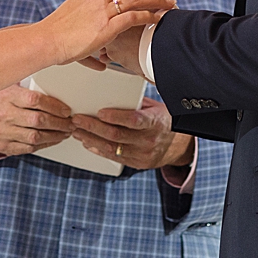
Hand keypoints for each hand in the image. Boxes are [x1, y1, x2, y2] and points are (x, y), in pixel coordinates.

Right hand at [0, 84, 74, 156]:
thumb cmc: (5, 104)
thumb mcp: (12, 89)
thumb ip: (31, 87)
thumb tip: (60, 86)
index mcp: (7, 96)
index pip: (34, 99)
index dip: (54, 106)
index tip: (66, 110)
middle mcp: (3, 114)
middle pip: (37, 120)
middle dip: (59, 123)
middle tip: (71, 122)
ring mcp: (4, 132)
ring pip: (35, 136)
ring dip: (55, 135)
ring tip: (66, 131)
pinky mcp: (6, 146)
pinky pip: (31, 148)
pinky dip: (46, 144)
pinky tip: (55, 139)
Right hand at [42, 0, 174, 65]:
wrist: (47, 40)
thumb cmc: (56, 35)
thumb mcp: (73, 23)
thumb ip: (88, 36)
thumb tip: (99, 61)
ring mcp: (103, 10)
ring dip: (158, 0)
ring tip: (169, 5)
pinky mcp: (107, 26)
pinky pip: (134, 16)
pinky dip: (150, 16)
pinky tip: (158, 19)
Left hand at [71, 98, 193, 170]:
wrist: (180, 145)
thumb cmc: (163, 120)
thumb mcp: (154, 108)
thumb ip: (135, 104)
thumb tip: (110, 93)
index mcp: (155, 122)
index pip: (134, 120)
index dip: (116, 117)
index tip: (99, 112)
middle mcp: (149, 140)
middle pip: (116, 135)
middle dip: (93, 127)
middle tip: (77, 120)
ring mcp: (143, 154)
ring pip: (112, 148)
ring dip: (91, 139)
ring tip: (77, 131)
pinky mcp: (138, 164)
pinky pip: (115, 158)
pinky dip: (99, 150)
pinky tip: (88, 143)